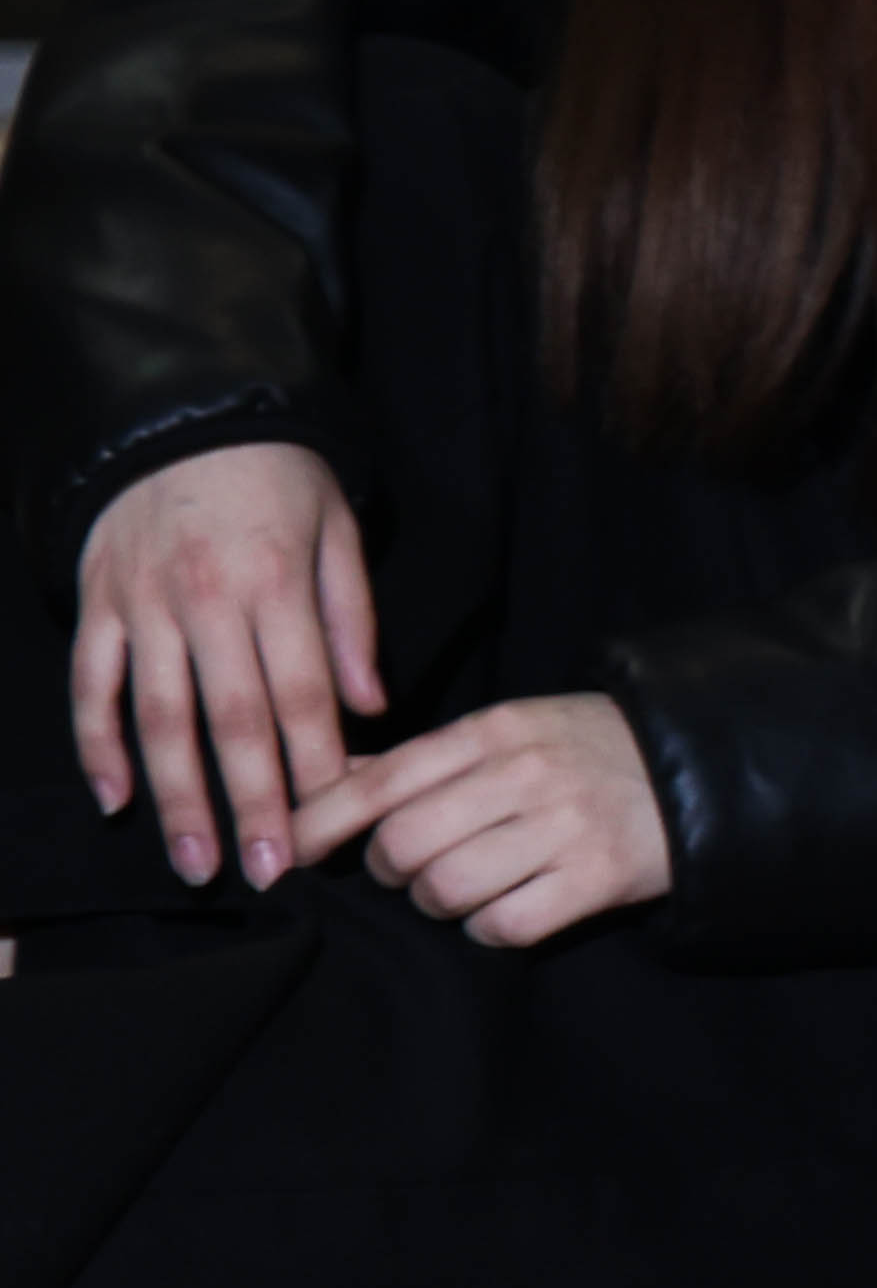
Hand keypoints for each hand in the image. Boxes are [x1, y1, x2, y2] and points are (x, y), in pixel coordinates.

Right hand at [70, 443, 379, 891]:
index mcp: (275, 587)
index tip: (330, 829)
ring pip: (158, 718)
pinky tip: (116, 801)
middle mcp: (206, 604)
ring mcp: (143, 609)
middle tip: (266, 871)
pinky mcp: (97, 607)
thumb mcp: (336, 529)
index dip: (314, 767)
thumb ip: (352, 619)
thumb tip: (371, 706)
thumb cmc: (277, 479)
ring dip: (176, 797)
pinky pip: (94, 687)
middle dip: (251, 803)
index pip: (300, 696)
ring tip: (197, 861)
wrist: (182, 416)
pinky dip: (99, 746)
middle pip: (231, 721)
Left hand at [283, 696, 673, 948]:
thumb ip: (422, 760)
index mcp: (498, 729)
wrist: (701, 770)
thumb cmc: (588, 751)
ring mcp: (564, 827)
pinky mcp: (597, 879)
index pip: (382, 779)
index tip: (291, 852)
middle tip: (411, 868)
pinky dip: (488, 929)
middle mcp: (526, 775)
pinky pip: (503, 926)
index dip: (321, 822)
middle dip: (389, 870)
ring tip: (463, 889)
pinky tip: (504, 910)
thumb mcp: (510, 731)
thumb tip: (324, 787)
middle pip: (402, 844)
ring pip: (446, 889)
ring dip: (437, 903)